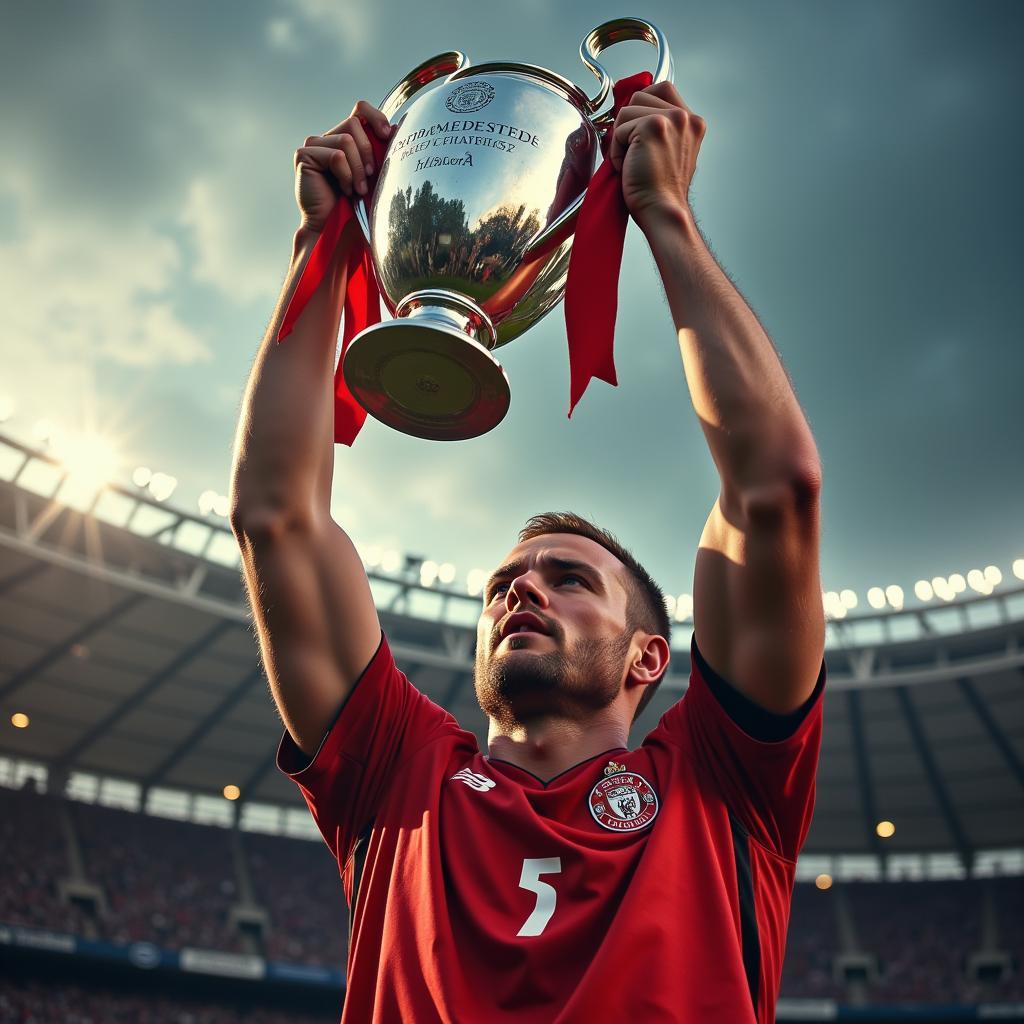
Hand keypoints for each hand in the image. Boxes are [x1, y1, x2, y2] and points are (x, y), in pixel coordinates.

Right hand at [293, 101, 392, 233]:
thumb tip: (398, 128)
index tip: (388, 135)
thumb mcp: (373, 173)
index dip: (375, 116)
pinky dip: (345, 175)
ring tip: (358, 189)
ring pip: (346, 140)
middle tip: (370, 177)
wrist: (334, 226)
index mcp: (344, 137)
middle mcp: (327, 137)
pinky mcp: (305, 155)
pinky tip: (344, 190)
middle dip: (368, 151)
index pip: (359, 110)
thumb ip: (380, 151)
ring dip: (357, 168)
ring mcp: (314, 145)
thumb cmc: (355, 204)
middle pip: (354, 123)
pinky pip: (335, 155)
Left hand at [607, 82, 705, 228]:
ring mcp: (671, 119)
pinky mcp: (653, 126)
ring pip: (627, 110)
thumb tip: (631, 109)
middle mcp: (686, 117)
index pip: (662, 88)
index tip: (636, 133)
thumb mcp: (668, 151)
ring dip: (621, 137)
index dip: (641, 107)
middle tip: (632, 152)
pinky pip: (619, 128)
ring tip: (630, 161)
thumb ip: (661, 127)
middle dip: (628, 123)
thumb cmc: (660, 191)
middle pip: (641, 95)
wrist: (661, 210)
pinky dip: (616, 150)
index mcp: (693, 122)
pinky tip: (626, 167)